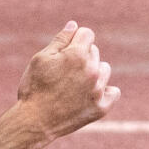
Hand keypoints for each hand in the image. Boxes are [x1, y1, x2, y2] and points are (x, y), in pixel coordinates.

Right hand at [15, 21, 118, 140]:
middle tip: (63, 73)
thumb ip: (60, 40)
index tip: (64, 53)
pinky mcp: (101, 108)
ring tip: (75, 85)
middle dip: (81, 57)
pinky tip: (91, 95)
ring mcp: (98, 90)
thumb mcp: (41, 59)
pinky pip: (114, 92)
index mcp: (77, 54)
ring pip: (104, 70)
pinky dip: (105, 92)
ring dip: (94, 73)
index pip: (87, 34)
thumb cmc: (34, 88)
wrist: (34, 122)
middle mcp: (92, 70)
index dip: (74, 41)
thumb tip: (75, 25)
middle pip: (94, 52)